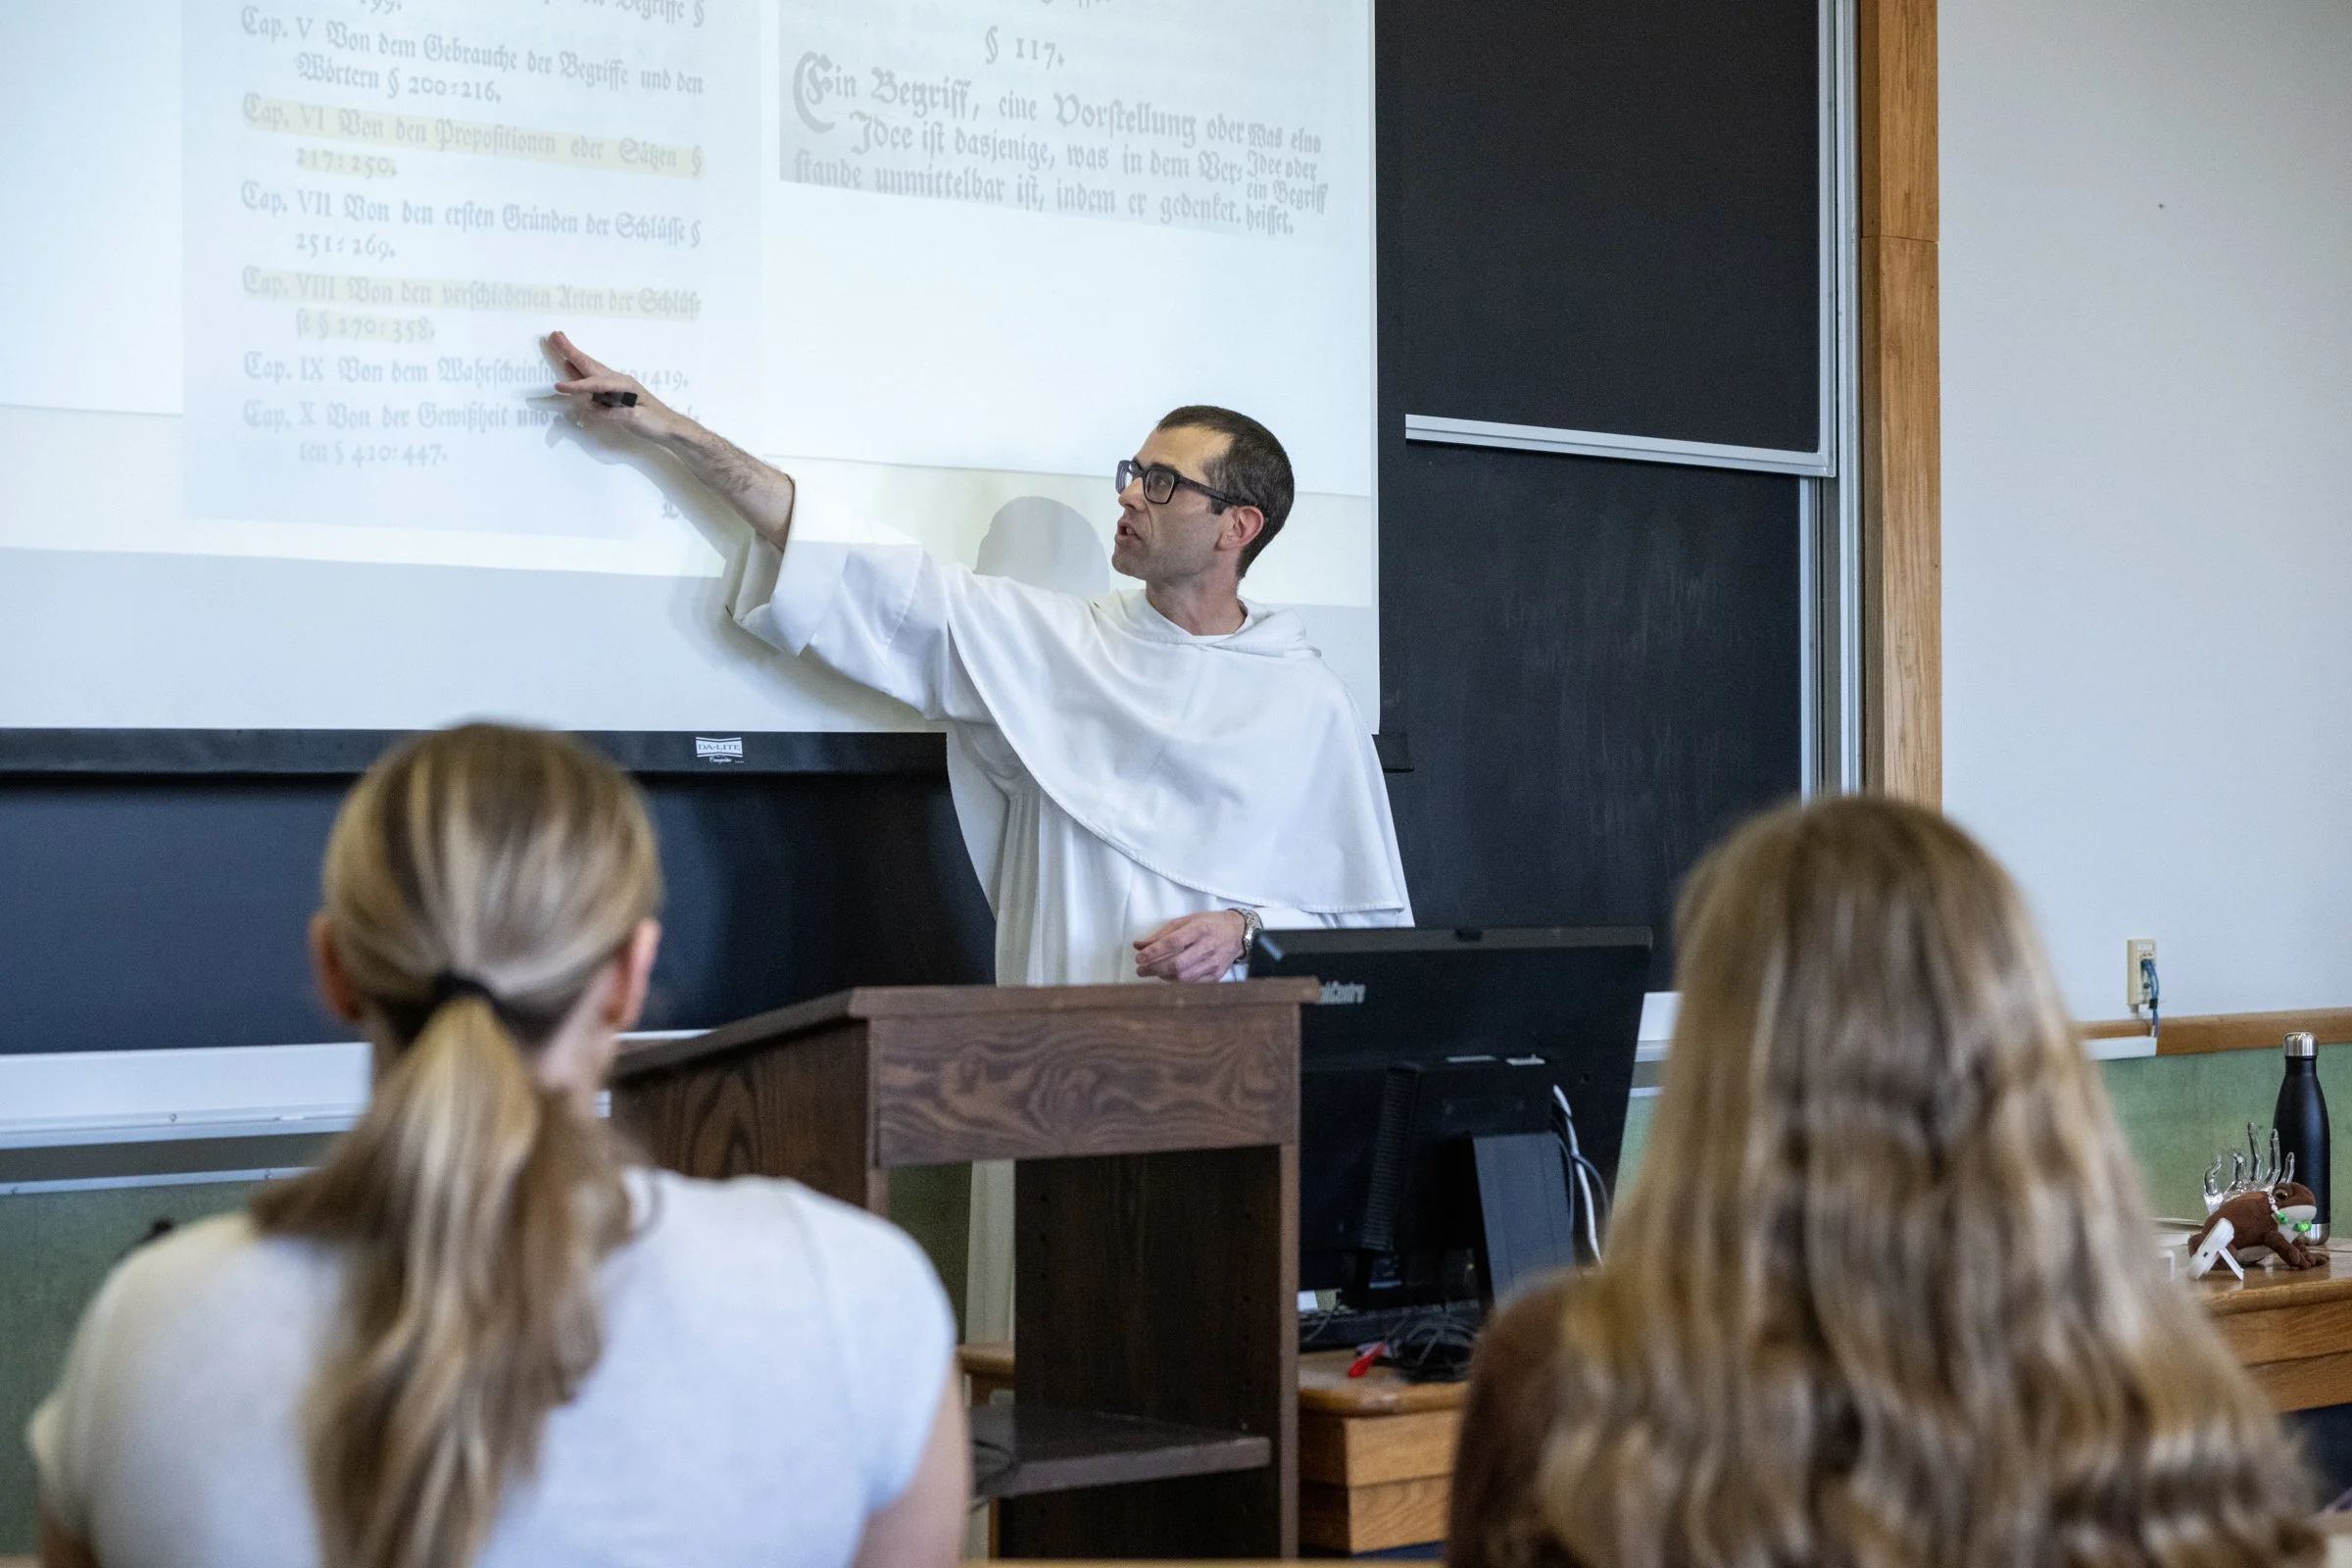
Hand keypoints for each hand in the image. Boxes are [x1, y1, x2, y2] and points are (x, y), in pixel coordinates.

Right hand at [547, 330, 688, 443]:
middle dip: (571, 351)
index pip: (596, 384)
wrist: (671, 427)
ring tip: (560, 343)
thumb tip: (593, 407)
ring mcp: (617, 385)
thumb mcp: (636, 419)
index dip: (576, 386)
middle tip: (554, 335)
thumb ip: (614, 413)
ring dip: (574, 356)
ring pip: (591, 369)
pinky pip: (593, 379)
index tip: (558, 386)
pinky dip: (579, 371)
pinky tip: (571, 367)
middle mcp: (619, 381)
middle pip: (590, 365)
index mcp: (624, 385)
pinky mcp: (616, 393)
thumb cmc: (656, 423)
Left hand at [1133, 910, 1249, 982]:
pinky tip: (1169, 976)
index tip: (1139, 957)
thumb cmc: (1209, 924)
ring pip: (1184, 977)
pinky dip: (1177, 981)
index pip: (1173, 943)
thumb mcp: (1185, 921)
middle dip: (1155, 969)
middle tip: (1140, 970)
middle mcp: (1208, 947)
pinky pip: (1192, 983)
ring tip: (1153, 972)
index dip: (1154, 952)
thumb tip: (1139, 945)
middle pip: (1177, 964)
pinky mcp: (1216, 975)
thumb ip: (1162, 934)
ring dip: (1164, 976)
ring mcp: (1214, 963)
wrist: (1238, 933)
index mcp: (1199, 929)